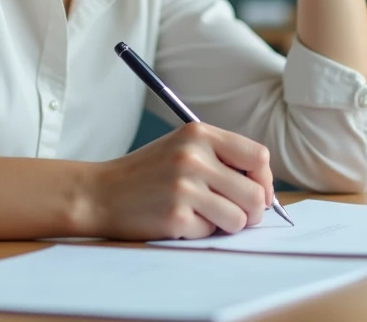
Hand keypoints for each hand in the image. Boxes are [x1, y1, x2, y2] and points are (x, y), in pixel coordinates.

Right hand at [86, 122, 273, 240]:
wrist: (99, 192)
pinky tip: (178, 220)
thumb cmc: (148, 173)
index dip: (265, 180)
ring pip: (239, 219)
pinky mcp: (175, 216)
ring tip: (203, 215)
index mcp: (199, 133)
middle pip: (256, 194)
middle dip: (253, 211)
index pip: (258, 157)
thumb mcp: (182, 148)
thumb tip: (266, 190)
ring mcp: (184, 186)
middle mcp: (193, 156)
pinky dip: (199, 232)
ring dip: (227, 224)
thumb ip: (221, 158)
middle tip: (237, 215)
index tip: (259, 192)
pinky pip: (210, 233)